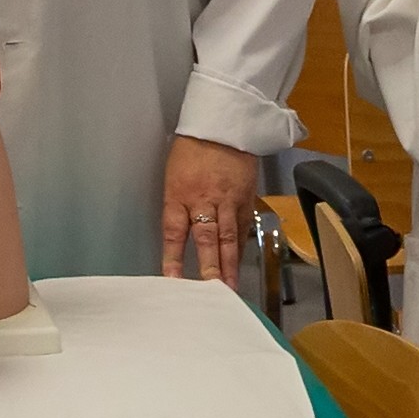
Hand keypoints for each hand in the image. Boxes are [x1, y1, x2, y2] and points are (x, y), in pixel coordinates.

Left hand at [162, 137, 267, 284]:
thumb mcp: (173, 175)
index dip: (173, 258)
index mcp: (179, 194)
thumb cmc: (192, 149)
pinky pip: (242, 227)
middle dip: (210, 267)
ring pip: (229, 237)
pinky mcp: (246, 199)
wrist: (224, 126)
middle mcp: (204, 200)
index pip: (174, 232)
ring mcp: (228, 201)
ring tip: (230, 288)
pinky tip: (238, 264)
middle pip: (207, 238)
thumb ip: (176, 205)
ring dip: (230, 265)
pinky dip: (240, 247)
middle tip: (212, 291)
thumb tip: (179, 234)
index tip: (173, 281)